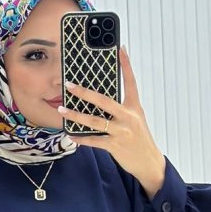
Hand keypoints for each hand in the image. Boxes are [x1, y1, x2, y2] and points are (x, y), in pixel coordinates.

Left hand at [58, 46, 166, 198]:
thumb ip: (122, 108)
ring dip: (76, 115)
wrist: (148, 162)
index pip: (130, 82)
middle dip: (85, 92)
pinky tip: (71, 134)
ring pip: (94, 121)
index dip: (126, 65)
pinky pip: (94, 140)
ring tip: (62, 110)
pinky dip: (81, 138)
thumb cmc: (139, 139)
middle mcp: (128, 117)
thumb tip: (102, 99)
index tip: (120, 49)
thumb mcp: (136, 119)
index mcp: (134, 107)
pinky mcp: (115, 145)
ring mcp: (121, 131)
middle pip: (104, 100)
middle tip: (69, 85)